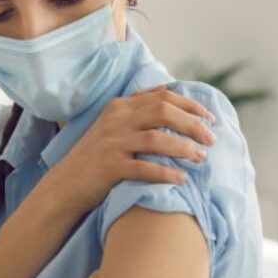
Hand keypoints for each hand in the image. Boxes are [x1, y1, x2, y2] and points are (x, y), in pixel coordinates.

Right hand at [23, 85, 216, 218]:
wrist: (66, 183)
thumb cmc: (97, 156)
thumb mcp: (113, 125)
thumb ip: (138, 110)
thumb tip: (171, 94)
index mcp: (119, 107)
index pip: (162, 96)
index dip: (190, 105)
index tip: (210, 118)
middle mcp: (115, 120)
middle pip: (163, 112)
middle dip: (193, 124)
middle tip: (211, 139)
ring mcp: (111, 143)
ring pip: (157, 139)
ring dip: (184, 148)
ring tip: (201, 158)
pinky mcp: (109, 167)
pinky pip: (144, 168)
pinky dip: (166, 173)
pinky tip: (181, 178)